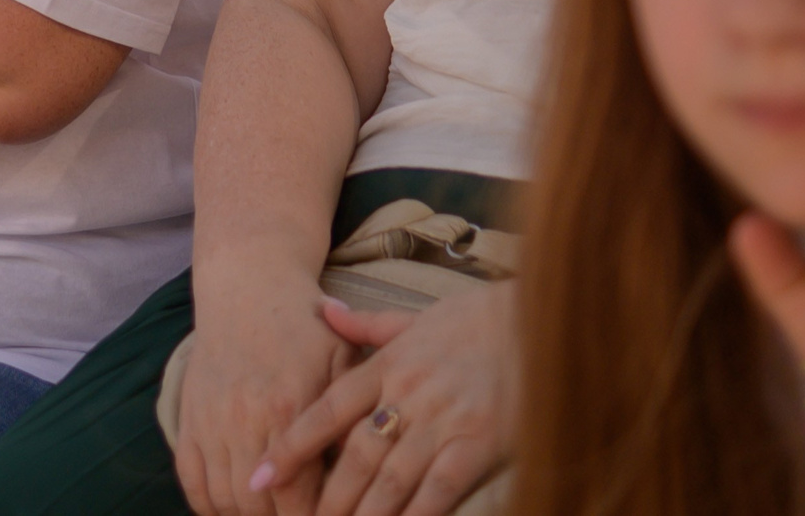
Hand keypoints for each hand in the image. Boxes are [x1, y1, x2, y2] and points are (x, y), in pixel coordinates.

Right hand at [175, 279, 359, 514]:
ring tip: (272, 513)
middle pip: (257, 507)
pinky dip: (209, 504)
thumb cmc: (305, 325)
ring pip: (223, 499)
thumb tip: (365, 467)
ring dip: (247, 515)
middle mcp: (242, 420)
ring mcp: (210, 421)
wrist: (248, 288)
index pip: (297, 497)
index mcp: (286, 408)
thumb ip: (350, 414)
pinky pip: (191, 480)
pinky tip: (233, 507)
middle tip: (303, 515)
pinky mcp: (189, 417)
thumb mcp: (343, 359)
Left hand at [252, 285, 516, 515]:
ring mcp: (444, 422)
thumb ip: (367, 324)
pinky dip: (415, 515)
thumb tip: (323, 310)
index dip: (292, 445)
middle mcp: (408, 394)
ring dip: (360, 514)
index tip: (261, 475)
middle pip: (354, 455)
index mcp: (388, 364)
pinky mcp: (479, 444)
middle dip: (324, 497)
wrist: (543, 319)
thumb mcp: (416, 316)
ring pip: (389, 479)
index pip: (327, 410)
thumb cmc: (479, 320)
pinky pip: (439, 489)